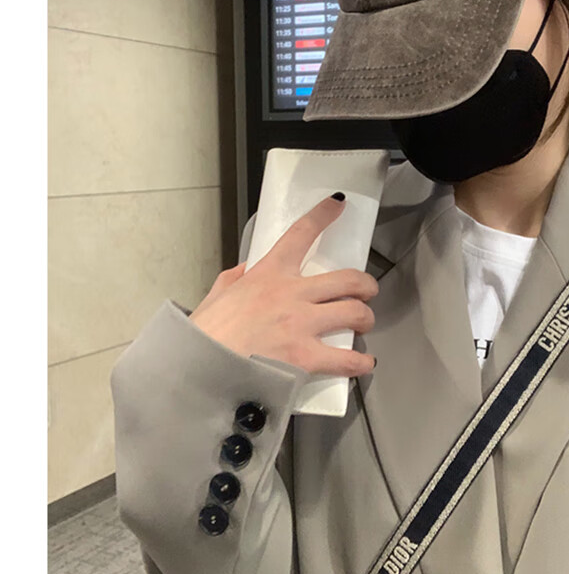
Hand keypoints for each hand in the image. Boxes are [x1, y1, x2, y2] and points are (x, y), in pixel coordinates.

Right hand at [189, 195, 378, 377]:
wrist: (197, 369)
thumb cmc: (204, 335)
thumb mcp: (217, 295)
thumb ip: (236, 280)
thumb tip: (247, 272)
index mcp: (267, 274)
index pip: (300, 234)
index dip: (323, 215)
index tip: (337, 205)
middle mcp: (291, 294)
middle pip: (347, 279)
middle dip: (365, 285)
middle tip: (367, 292)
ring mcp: (301, 324)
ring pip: (355, 313)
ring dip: (365, 319)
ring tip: (363, 325)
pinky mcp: (305, 357)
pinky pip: (346, 358)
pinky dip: (359, 362)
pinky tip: (363, 363)